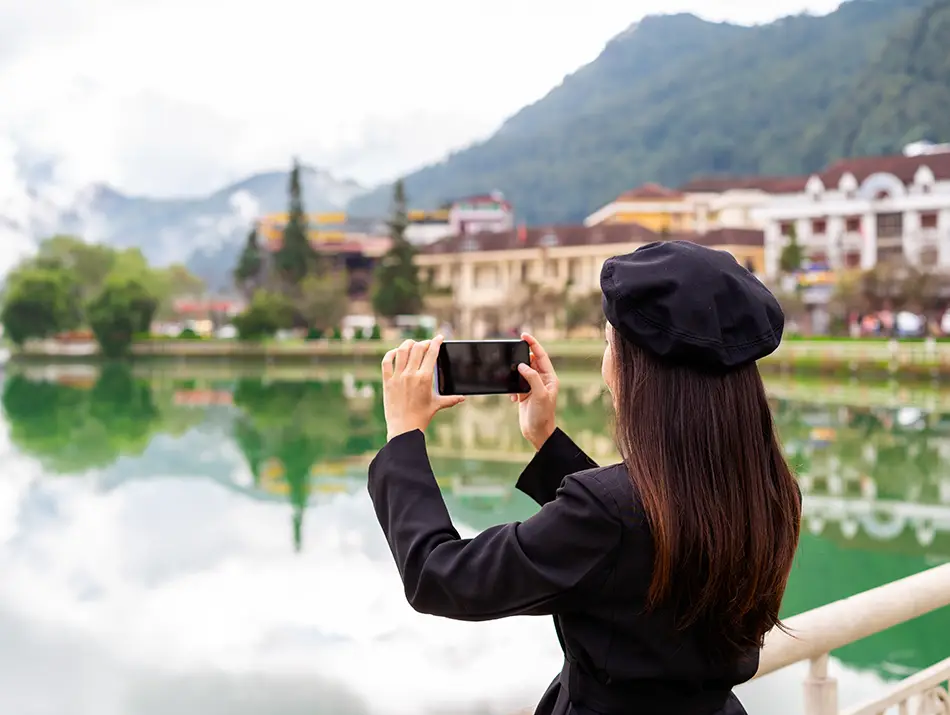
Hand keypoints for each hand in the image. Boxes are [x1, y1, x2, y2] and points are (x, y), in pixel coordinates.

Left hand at [382, 335, 463, 439]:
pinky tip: (396, 352)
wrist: (404, 428)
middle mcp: (411, 374)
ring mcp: (398, 377)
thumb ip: (451, 399)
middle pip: (418, 348)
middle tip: (427, 344)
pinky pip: (386, 362)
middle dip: (424, 343)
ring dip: (408, 344)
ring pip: (402, 351)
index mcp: (425, 378)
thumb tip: (463, 398)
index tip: (439, 337)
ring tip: (413, 344)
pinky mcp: (387, 381)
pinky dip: (390, 354)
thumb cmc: (421, 417)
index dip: (436, 342)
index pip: (432, 353)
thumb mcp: (437, 405)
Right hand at [510, 333, 558, 449]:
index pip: (541, 356)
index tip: (524, 336)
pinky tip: (512, 396)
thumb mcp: (540, 395)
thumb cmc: (543, 415)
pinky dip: (511, 386)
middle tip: (512, 351)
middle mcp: (542, 380)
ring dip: (514, 372)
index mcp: (549, 378)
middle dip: (521, 356)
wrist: (537, 433)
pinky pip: (515, 383)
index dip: (533, 344)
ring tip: (509, 373)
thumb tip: (522, 365)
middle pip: (531, 361)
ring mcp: (532, 387)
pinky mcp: (523, 394)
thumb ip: (532, 378)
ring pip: (522, 371)